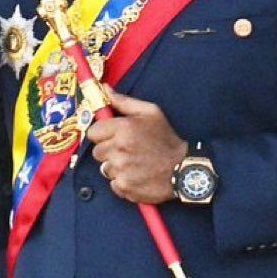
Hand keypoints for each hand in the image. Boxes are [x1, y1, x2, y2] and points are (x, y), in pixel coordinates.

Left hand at [87, 89, 187, 203]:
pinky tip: (137, 175)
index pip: (93, 132)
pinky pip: (113, 184)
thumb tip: (105, 90)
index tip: (112, 136)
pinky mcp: (124, 187)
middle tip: (127, 150)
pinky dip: (123, 181)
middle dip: (109, 150)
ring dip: (115, 167)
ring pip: (104, 168)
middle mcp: (119, 149)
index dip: (102, 134)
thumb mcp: (150, 112)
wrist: (183, 169)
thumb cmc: (166, 139)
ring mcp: (121, 170)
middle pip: (97, 152)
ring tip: (134, 163)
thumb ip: (124, 102)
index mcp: (123, 128)